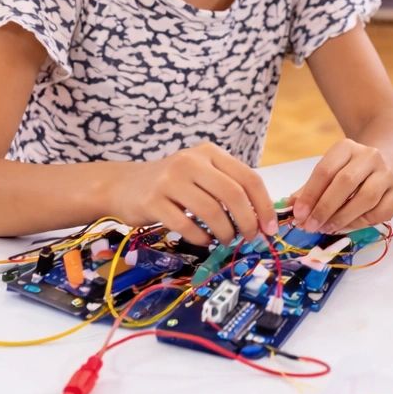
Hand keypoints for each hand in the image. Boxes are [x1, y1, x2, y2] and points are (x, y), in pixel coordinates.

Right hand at [108, 142, 276, 245]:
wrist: (123, 185)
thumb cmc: (172, 183)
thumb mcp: (202, 174)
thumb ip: (229, 188)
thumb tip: (262, 219)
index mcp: (209, 153)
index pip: (249, 178)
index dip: (264, 205)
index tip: (270, 227)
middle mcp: (191, 161)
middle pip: (233, 194)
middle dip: (248, 221)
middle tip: (249, 238)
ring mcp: (170, 180)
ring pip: (212, 211)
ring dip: (225, 233)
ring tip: (226, 240)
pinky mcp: (153, 201)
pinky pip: (186, 225)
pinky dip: (201, 238)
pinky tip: (205, 240)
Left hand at [289, 140, 392, 232]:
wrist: (384, 165)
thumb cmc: (348, 173)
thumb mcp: (328, 174)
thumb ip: (309, 190)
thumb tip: (290, 208)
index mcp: (347, 147)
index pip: (325, 170)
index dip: (310, 194)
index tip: (298, 214)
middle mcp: (370, 156)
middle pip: (345, 182)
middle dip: (325, 208)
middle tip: (311, 226)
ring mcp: (386, 173)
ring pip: (366, 197)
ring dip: (343, 217)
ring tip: (327, 228)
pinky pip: (380, 212)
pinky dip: (362, 222)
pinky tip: (348, 225)